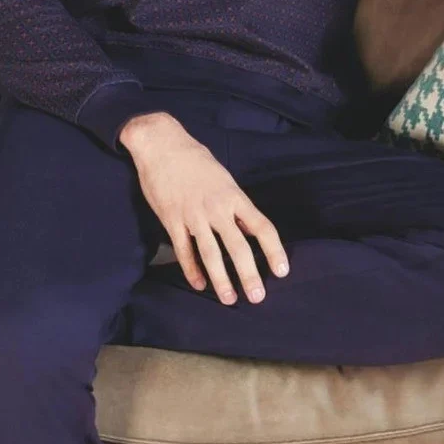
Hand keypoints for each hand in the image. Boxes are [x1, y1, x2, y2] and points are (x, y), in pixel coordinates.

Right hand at [119, 112, 289, 303]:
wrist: (161, 144)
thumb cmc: (195, 159)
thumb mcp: (223, 177)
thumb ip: (236, 204)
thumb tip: (250, 228)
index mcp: (234, 196)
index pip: (262, 227)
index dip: (274, 251)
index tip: (282, 270)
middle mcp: (217, 208)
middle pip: (238, 247)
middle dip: (249, 275)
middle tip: (257, 297)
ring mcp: (193, 215)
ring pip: (211, 254)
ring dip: (221, 279)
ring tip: (229, 299)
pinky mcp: (172, 220)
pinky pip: (184, 250)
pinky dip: (192, 269)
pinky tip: (199, 284)